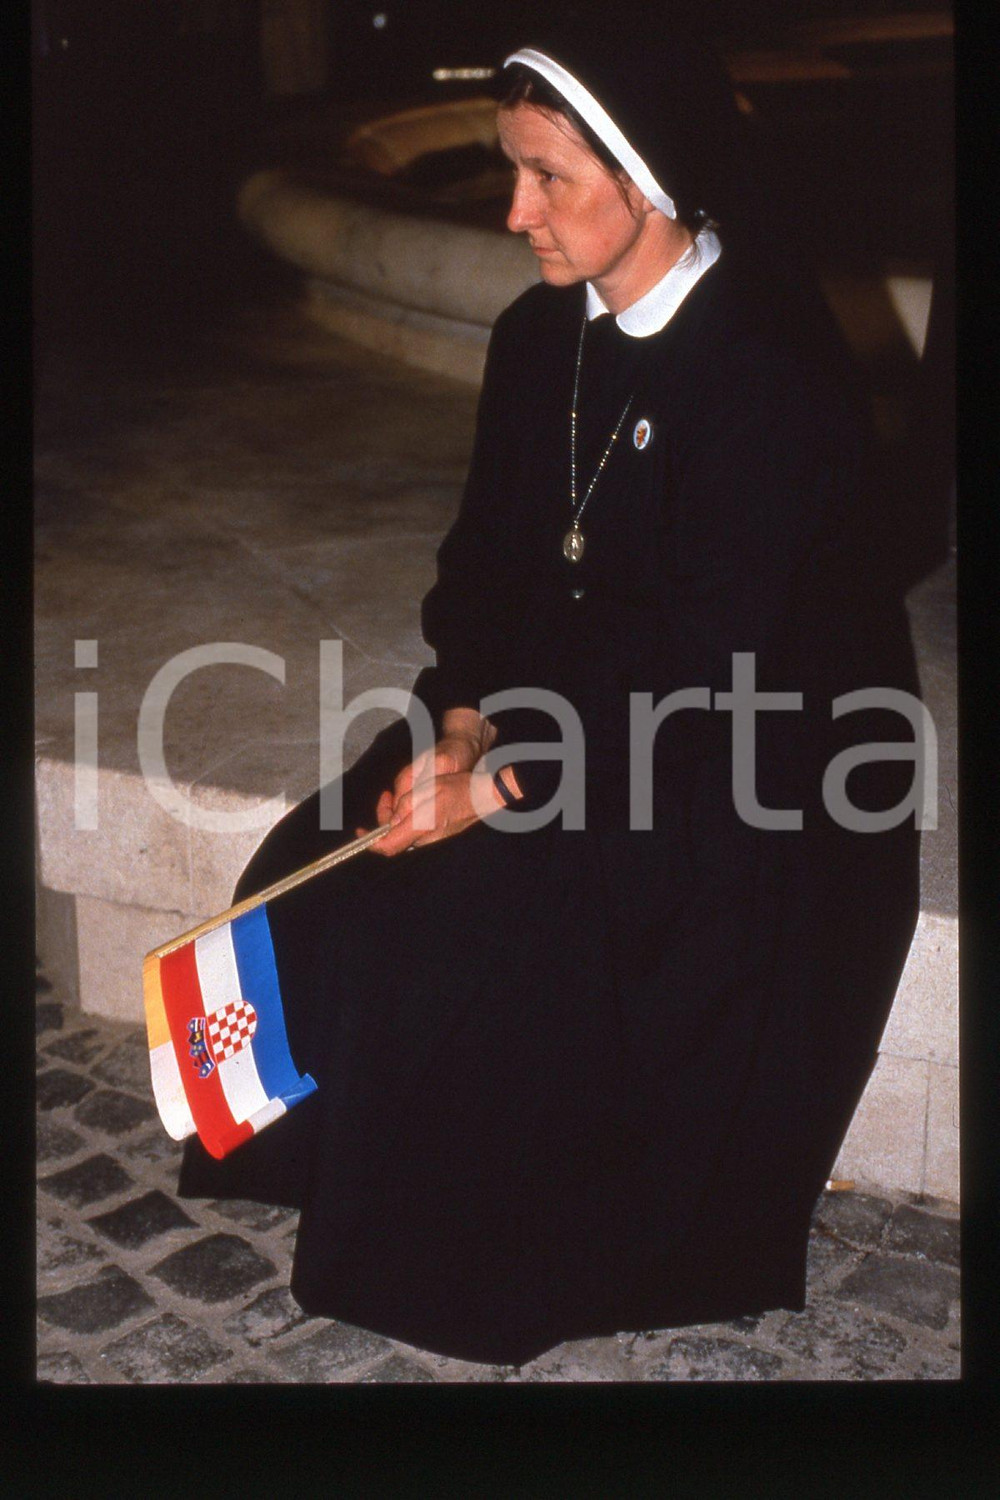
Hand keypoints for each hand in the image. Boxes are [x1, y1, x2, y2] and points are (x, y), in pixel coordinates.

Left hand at [357, 711, 511, 856]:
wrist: (484, 796)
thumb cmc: (459, 789)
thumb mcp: (429, 789)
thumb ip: (406, 806)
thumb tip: (390, 821)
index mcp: (422, 827)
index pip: (388, 845)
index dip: (370, 842)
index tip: (360, 833)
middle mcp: (426, 839)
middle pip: (394, 838)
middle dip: (385, 820)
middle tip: (386, 797)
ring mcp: (433, 840)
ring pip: (404, 833)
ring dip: (397, 818)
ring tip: (400, 796)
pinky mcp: (438, 837)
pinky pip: (415, 831)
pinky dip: (408, 819)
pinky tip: (414, 804)